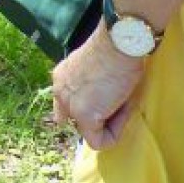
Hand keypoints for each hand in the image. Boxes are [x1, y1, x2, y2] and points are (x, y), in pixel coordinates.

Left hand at [51, 28, 147, 150]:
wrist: (120, 42)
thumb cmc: (117, 49)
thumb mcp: (97, 69)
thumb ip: (92, 88)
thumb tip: (105, 106)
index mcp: (62, 78)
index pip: (64, 106)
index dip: (87, 108)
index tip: (105, 102)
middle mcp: (60, 92)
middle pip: (75, 121)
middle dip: (96, 117)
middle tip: (116, 103)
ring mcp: (70, 106)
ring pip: (89, 131)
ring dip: (109, 123)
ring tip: (123, 100)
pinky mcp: (84, 117)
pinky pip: (98, 140)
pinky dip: (114, 133)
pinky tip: (123, 111)